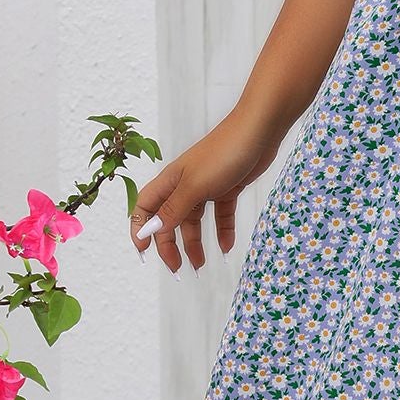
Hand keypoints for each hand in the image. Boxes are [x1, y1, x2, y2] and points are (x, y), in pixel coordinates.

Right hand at [128, 108, 284, 273]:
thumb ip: (173, 210)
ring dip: (195, 243)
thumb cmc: (224, 153)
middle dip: (170, 245)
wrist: (260, 130)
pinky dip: (222, 231)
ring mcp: (207, 186)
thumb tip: (149, 231)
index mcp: (170, 181)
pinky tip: (226, 247)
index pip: (145, 208)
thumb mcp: (195, 186)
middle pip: (169, 219)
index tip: (143, 254)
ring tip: (200, 265)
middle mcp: (185, 184)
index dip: (140, 230)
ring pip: (195, 220)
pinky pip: (221, 215)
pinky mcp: (229, 187)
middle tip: (178, 269)